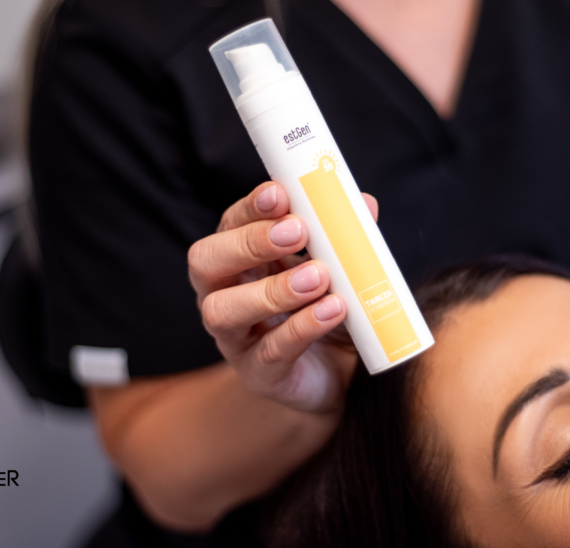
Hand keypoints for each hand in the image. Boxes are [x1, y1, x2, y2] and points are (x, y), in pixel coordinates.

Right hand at [188, 182, 377, 413]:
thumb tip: (363, 203)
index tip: (280, 194)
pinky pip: (270, 351)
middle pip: (206, 262)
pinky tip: (332, 310)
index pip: (231, 224)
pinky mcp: (259, 374)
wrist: (345, 373)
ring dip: (272, 289)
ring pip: (224, 310)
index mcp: (240, 260)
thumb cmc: (329, 308)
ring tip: (319, 277)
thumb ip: (345, 236)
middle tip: (296, 231)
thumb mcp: (339, 267)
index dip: (251, 207)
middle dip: (249, 242)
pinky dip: (303, 327)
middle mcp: (224, 295)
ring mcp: (235, 339)